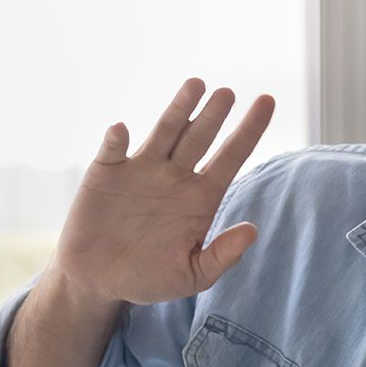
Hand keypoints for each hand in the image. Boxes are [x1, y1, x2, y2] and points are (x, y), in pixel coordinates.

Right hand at [48, 77, 274, 305]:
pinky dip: (117, 140)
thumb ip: (221, 256)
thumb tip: (252, 231)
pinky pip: (113, 150)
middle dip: (215, 114)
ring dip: (179, 109)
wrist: (98, 281)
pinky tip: (122, 131)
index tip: (267, 101)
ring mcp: (141, 170)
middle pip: (201, 137)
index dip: (250, 129)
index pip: (232, 156)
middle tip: (228, 93)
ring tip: (196, 85)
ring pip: (165, 132)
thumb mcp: (191, 276)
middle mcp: (175, 176)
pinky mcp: (107, 173)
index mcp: (201, 197)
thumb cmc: (148, 278)